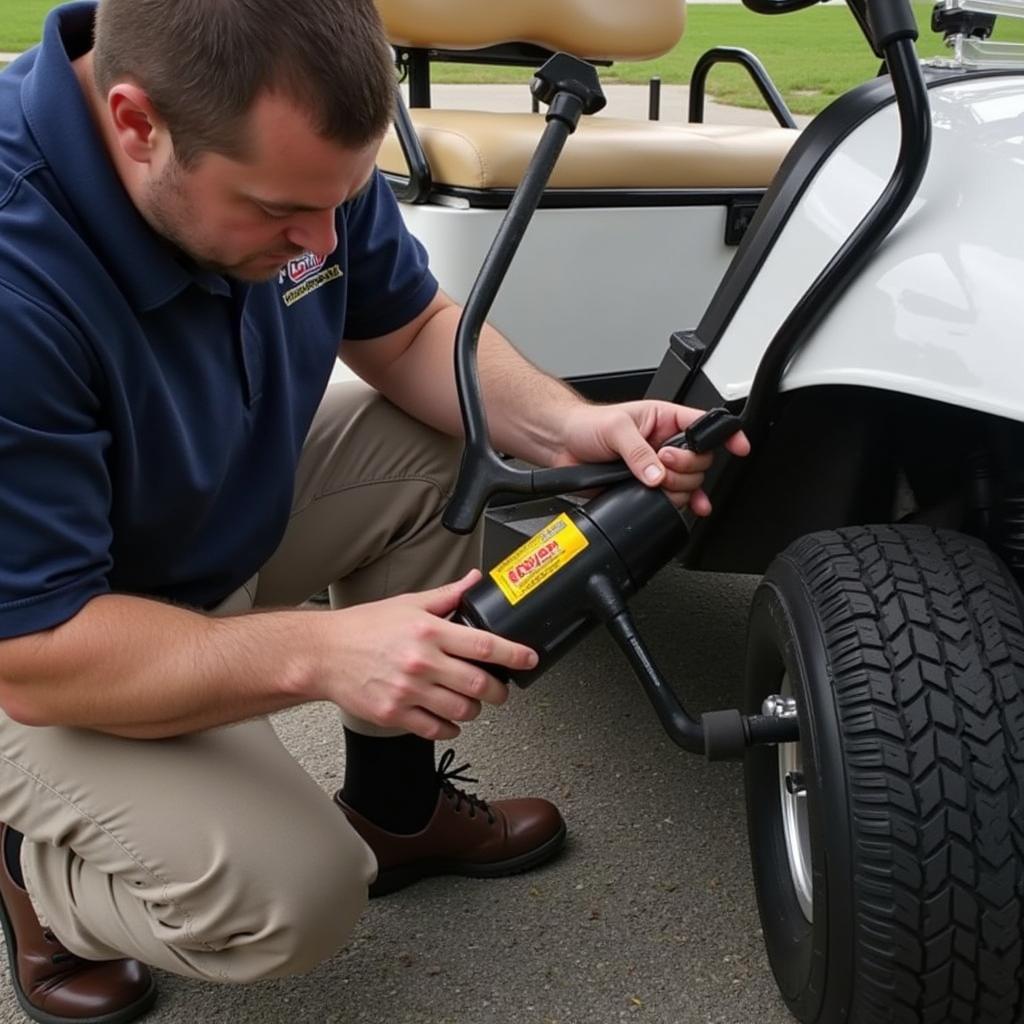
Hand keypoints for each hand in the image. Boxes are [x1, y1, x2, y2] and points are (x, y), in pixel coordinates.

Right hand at [312, 571, 536, 739]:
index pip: (483, 644)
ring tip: (472, 702)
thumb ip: (447, 596)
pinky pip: (435, 729)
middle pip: (478, 684)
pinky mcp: (394, 714)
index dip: (513, 654)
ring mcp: (408, 691)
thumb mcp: (408, 603)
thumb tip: (474, 580)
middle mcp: (420, 662)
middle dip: (499, 690)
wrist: (323, 654)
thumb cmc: (363, 628)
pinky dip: (450, 728)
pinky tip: (449, 719)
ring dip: (475, 709)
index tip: (529, 658)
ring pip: (461, 710)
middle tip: (500, 689)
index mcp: (428, 632)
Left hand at [554, 401, 750, 511]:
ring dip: (676, 487)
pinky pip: (677, 499)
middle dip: (684, 467)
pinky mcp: (648, 487)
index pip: (705, 425)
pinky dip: (686, 504)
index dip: (726, 435)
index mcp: (665, 419)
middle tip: (661, 462)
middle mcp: (666, 443)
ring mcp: (659, 467)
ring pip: (690, 483)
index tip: (739, 447)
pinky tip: (691, 507)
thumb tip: (656, 474)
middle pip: (700, 461)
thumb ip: (638, 452)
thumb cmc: (588, 426)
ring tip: (652, 478)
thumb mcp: (615, 429)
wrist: (564, 446)